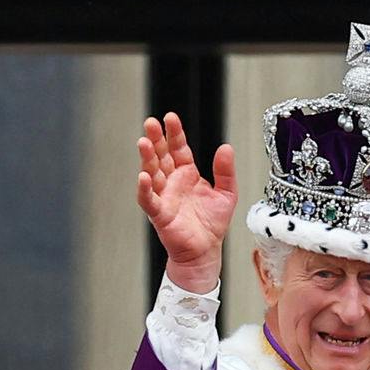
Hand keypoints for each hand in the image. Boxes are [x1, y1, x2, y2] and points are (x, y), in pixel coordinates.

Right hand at [137, 113, 236, 292]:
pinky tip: (143, 176)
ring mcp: (164, 196)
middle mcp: (172, 182)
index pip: (179, 149)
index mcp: (187, 174)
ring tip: (143, 142)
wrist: (206, 251)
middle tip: (151, 123)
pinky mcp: (159, 214)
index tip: (170, 118)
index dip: (174, 133)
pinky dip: (144, 189)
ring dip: (147, 158)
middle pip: (161, 156)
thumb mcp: (227, 193)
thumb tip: (226, 147)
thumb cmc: (212, 224)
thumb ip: (226, 171)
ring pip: (152, 173)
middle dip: (156, 139)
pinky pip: (148, 200)